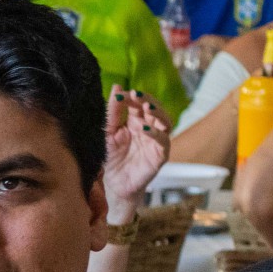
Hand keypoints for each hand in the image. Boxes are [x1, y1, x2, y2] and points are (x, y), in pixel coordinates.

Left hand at [101, 85, 169, 219]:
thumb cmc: (112, 158)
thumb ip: (112, 112)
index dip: (133, 97)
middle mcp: (149, 127)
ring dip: (157, 113)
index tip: (123, 93)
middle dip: (147, 100)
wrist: (115, 184)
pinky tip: (146, 129)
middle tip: (137, 95)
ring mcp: (157, 140)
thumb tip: (116, 87)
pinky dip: (156, 134)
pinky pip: (163, 141)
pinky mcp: (161, 154)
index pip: (138, 104)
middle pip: (154, 109)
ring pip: (165, 121)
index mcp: (135, 120)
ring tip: (147, 107)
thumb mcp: (108, 133)